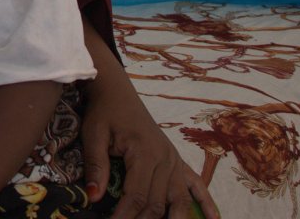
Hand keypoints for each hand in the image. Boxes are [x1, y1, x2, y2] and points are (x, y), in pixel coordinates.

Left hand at [81, 65, 219, 218]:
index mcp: (145, 152)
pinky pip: (196, 184)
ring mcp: (175, 160)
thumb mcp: (94, 134)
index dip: (124, 217)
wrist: (118, 92)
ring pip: (179, 200)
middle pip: (158, 203)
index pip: (136, 196)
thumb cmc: (104, 112)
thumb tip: (93, 197)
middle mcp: (165, 159)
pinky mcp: (178, 160)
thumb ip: (96, 166)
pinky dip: (206, 203)